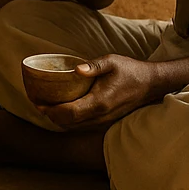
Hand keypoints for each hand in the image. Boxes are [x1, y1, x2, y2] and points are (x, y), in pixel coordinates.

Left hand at [37, 54, 157, 131]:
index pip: (69, 113)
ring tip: (47, 106)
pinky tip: (63, 109)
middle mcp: (100, 116)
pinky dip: (69, 121)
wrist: (150, 85)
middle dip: (50, 115)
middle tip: (38, 103)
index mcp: (99, 102)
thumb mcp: (112, 62)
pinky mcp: (104, 122)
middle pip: (67, 123)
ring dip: (58, 119)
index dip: (51, 110)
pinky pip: (81, 126)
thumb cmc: (130, 71)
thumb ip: (93, 66)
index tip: (39, 102)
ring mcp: (103, 121)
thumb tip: (76, 69)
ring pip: (73, 127)